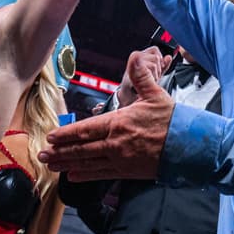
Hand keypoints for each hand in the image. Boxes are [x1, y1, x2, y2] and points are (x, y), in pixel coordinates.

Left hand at [40, 50, 173, 179]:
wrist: (191, 146)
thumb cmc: (172, 120)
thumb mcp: (155, 94)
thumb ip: (141, 76)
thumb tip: (135, 56)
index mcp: (119, 123)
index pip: (86, 129)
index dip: (66, 133)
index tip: (52, 136)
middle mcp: (116, 143)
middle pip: (82, 149)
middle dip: (60, 152)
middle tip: (43, 155)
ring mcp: (121, 160)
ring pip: (88, 163)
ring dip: (68, 165)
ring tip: (52, 166)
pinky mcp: (128, 172)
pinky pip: (102, 174)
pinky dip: (86, 175)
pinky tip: (74, 176)